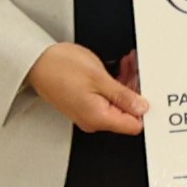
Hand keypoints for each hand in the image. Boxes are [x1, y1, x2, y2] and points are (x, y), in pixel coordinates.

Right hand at [27, 43, 147, 134]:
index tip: (150, 90)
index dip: (145, 108)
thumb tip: (142, 108)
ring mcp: (88, 112)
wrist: (35, 61)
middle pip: (127, 113)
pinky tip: (119, 69)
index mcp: (98, 117)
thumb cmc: (60, 67)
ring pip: (118, 103)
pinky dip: (115, 84)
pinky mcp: (84, 103)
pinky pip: (107, 98)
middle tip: (139, 69)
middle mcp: (93, 120)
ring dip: (127, 83)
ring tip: (129, 64)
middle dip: (136, 90)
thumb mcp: (99, 78)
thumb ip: (123, 95)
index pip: (133, 125)